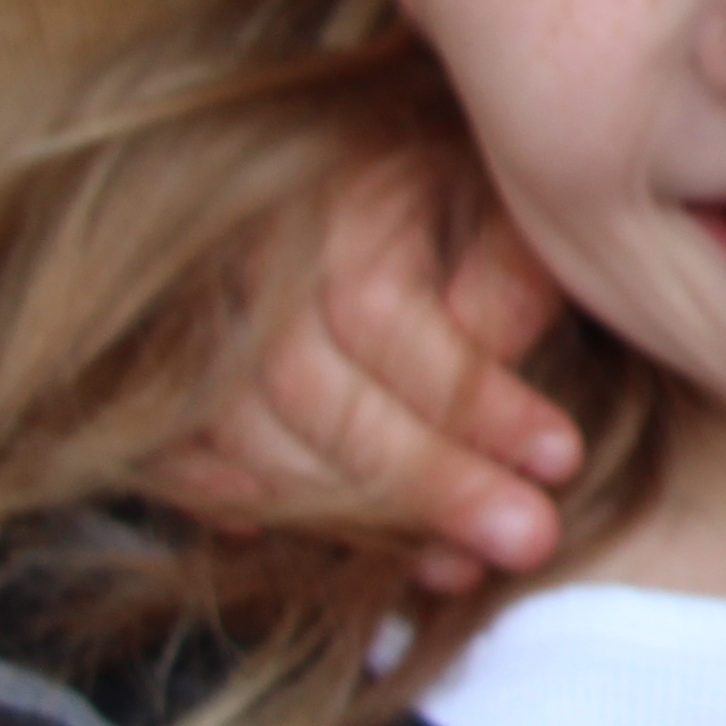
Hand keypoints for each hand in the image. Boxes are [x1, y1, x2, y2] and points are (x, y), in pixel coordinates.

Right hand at [160, 155, 580, 594]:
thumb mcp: (499, 193)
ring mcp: (191, 311)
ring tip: (456, 563)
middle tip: (525, 538)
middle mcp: (242, 250)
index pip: (378, 311)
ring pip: (241, 431)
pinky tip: (309, 543)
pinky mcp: (165, 369)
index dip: (469, 397)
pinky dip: (235, 504)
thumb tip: (498, 348)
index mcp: (328, 190)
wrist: (356, 162)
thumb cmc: (453, 187)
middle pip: (305, 383)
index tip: (560, 457)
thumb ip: (505, 267)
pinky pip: (175, 452)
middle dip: (424, 477)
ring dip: (350, 516)